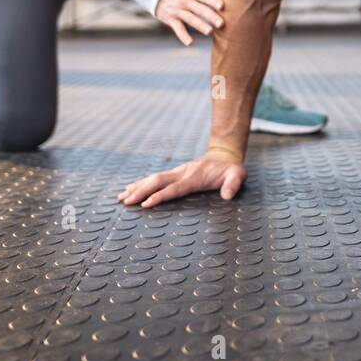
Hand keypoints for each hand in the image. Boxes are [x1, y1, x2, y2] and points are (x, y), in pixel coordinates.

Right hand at [118, 150, 246, 207]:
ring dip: (138, 187)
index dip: (160, 196)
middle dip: (141, 191)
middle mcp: (182, 173)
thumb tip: (227, 195)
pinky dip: (142, 183)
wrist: (224, 155)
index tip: (146, 204)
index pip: (174, 188)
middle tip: (126, 202)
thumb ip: (233, 184)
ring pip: (153, 178)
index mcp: (194, 177)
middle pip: (157, 182)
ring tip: (122, 197)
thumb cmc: (231, 169)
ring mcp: (177, 172)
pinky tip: (131, 189)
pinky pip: (156, 178)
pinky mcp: (175, 173)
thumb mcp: (238, 175)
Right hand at [154, 0, 224, 45]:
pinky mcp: (171, 19)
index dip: (212, 0)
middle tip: (221, 24)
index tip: (222, 6)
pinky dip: (182, 36)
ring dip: (200, 26)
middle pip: (199, 9)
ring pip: (190, 19)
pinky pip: (177, 28)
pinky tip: (190, 43)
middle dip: (210, 17)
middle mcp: (185, 0)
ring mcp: (177, 10)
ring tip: (210, 32)